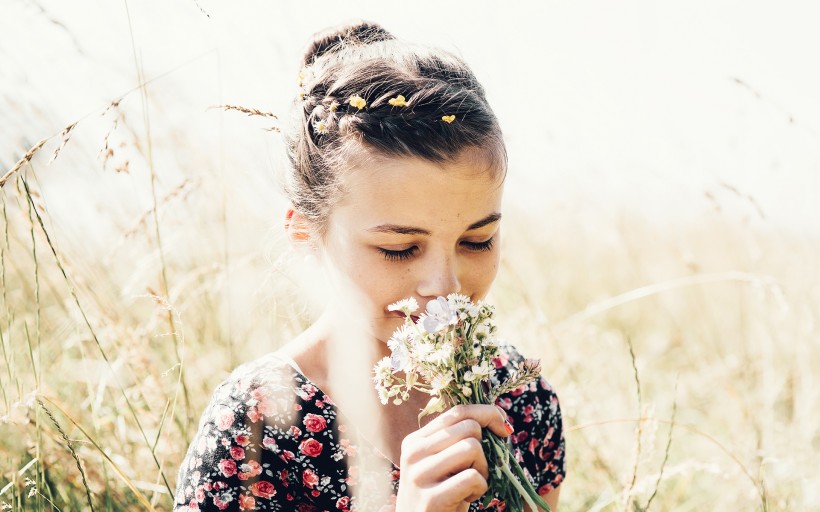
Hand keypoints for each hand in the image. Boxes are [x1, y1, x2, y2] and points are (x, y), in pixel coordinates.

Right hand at [395, 404, 512, 511]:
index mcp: (416, 440)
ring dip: (483, 469)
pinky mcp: (431, 498)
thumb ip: (459, 438)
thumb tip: (499, 416)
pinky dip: (480, 488)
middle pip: (469, 428)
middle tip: (475, 470)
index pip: (458, 411)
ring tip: (470, 485)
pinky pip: (473, 477)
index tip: (503, 429)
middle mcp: (413, 453)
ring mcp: (419, 475)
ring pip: (472, 448)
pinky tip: (467, 497)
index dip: (487, 414)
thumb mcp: (443, 462)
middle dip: (484, 449)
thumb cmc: (441, 494)